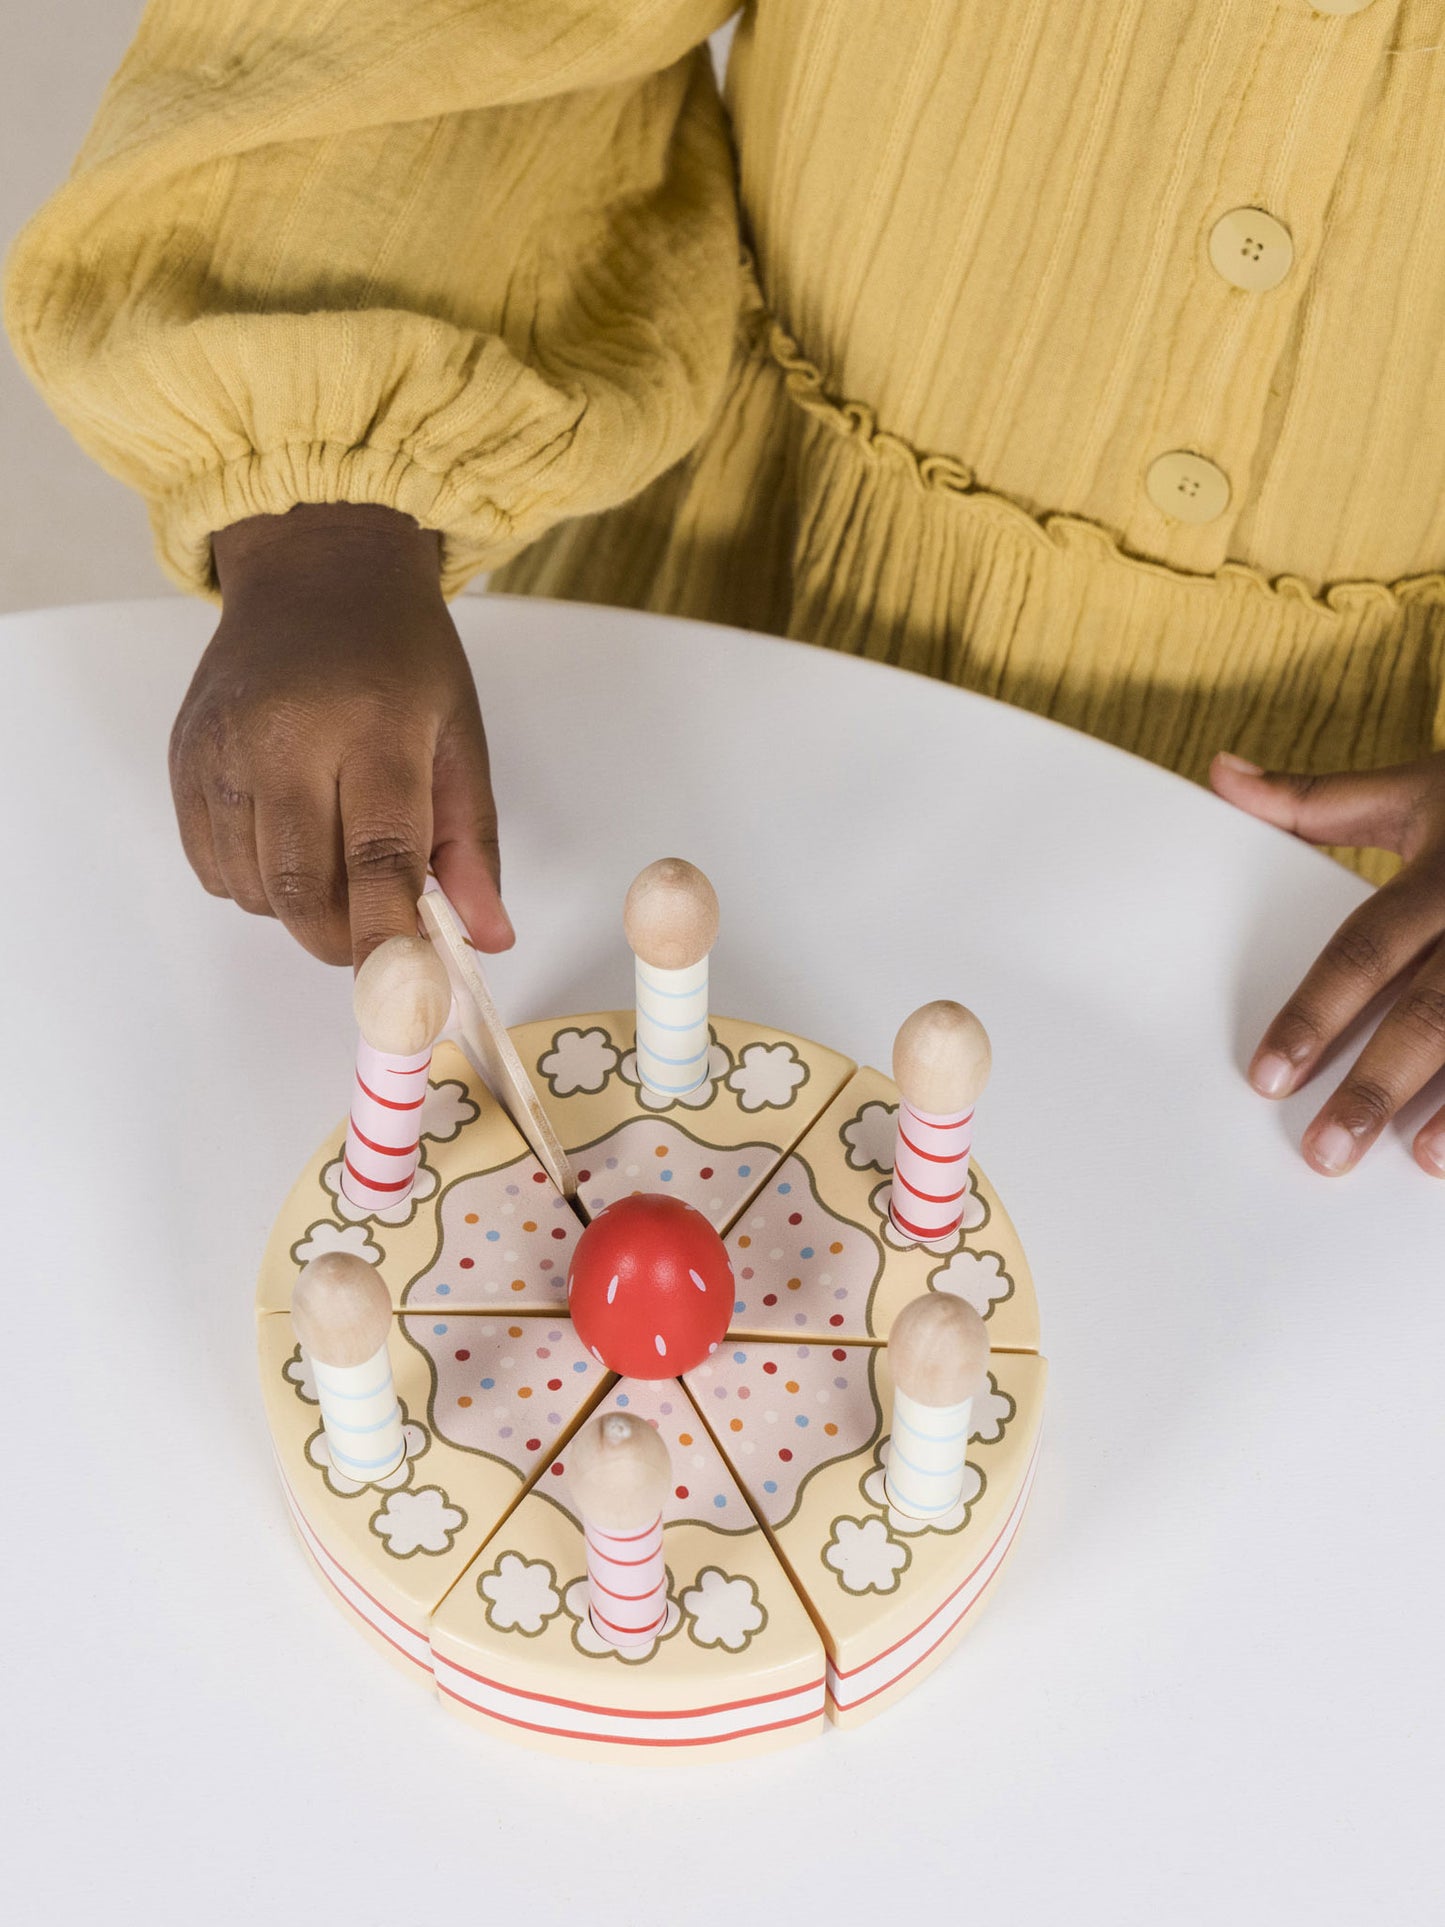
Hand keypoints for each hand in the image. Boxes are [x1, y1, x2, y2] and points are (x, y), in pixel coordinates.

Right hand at [169, 503, 513, 967]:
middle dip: (341, 938)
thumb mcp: (459, 737)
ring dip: (299, 908)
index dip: (388, 938)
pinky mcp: (184, 758)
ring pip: (253, 888)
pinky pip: (213, 866)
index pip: (378, 857)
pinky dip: (254, 882)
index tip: (408, 994)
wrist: (315, 571)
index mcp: (374, 726)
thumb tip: (485, 939)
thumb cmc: (398, 654)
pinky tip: (289, 835)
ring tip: (334, 854)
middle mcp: (285, 736)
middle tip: (373, 932)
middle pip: (300, 887)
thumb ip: (472, 845)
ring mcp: (222, 747)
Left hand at [1210, 748, 1444, 1175]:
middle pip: (1432, 1008)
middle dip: (1377, 1083)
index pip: (1367, 947)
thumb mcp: (1416, 787)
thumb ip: (1316, 799)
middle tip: (1325, 1152)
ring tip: (1417, 1160)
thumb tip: (1220, 773)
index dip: (1315, 1012)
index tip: (1268, 1075)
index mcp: (1444, 869)